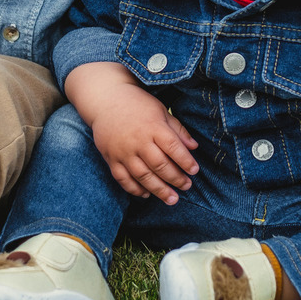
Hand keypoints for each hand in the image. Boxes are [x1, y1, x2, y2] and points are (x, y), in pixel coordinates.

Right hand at [88, 83, 198, 204]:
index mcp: (153, 126)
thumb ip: (177, 129)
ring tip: (171, 199)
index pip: (173, 147)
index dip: (186, 161)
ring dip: (158, 190)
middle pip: (159, 165)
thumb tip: (194, 147)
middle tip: (186, 186)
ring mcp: (123, 151)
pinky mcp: (111, 158)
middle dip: (175, 178)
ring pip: (142, 176)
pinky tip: (146, 194)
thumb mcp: (161, 110)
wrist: (106, 100)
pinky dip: (135, 189)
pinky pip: (123, 179)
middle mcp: (138, 141)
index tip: (194, 171)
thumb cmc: (138, 104)